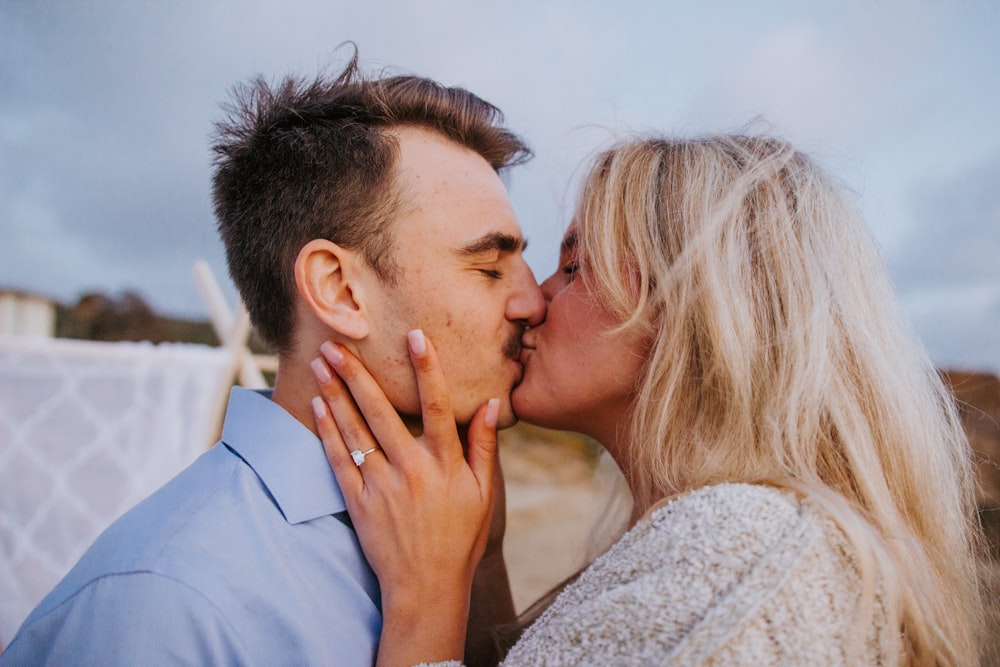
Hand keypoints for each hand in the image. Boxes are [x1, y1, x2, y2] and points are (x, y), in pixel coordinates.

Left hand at [310, 329, 499, 665]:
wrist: (426, 589)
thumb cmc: (460, 539)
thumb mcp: (484, 494)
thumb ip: (485, 447)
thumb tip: (492, 404)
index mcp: (446, 464)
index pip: (438, 406)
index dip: (426, 369)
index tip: (414, 335)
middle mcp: (411, 469)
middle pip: (380, 411)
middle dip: (357, 373)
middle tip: (336, 342)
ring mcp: (381, 485)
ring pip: (354, 430)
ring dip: (336, 393)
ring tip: (322, 362)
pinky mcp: (359, 501)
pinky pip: (338, 459)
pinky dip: (327, 430)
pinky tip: (317, 405)